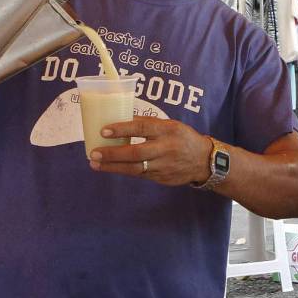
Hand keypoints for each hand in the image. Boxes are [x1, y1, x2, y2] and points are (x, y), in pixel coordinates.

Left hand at [87, 116, 212, 185]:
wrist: (203, 161)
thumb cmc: (182, 138)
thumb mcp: (170, 125)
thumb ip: (149, 124)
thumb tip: (122, 119)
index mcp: (167, 130)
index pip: (142, 128)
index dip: (122, 129)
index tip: (104, 130)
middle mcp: (165, 148)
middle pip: (135, 152)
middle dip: (112, 154)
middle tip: (94, 153)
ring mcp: (162, 166)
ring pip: (134, 168)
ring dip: (112, 167)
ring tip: (95, 164)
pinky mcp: (160, 178)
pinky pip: (139, 175)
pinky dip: (123, 171)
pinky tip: (110, 168)